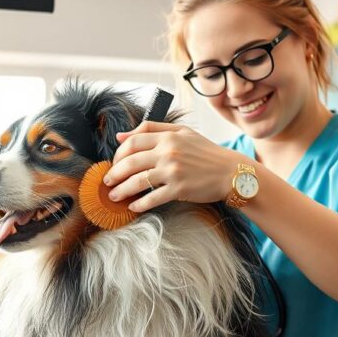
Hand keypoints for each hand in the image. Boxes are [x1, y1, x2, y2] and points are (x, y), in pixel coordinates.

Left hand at [102, 121, 243, 211]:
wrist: (230, 172)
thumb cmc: (206, 152)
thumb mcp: (182, 133)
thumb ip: (151, 129)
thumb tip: (121, 136)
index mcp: (168, 137)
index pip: (132, 143)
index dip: (117, 154)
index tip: (114, 164)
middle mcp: (168, 152)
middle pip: (130, 162)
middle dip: (114, 174)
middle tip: (107, 182)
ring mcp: (173, 172)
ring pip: (137, 182)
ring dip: (121, 191)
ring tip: (113, 196)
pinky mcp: (179, 189)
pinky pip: (152, 198)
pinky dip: (139, 204)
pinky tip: (133, 207)